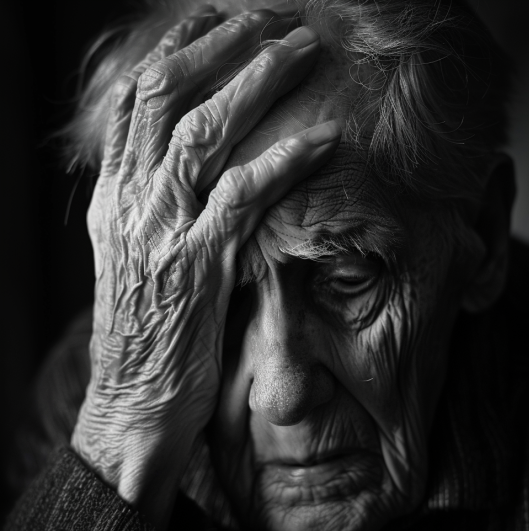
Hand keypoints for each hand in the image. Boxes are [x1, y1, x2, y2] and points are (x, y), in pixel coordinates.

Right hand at [71, 9, 341, 528]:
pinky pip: (245, 196)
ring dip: (257, 81)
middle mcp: (129, 202)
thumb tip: (191, 169)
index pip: (133, 103)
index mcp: (111, 198)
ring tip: (301, 48)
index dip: (172, 50)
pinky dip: (287, 160)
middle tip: (267, 15)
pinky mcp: (198, 265)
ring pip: (206, 131)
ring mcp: (161, 230)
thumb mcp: (134, 259)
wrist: (133, 401)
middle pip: (169, 97)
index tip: (211, 18)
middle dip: (219, 45)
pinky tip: (324, 137)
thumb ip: (153, 209)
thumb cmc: (144, 332)